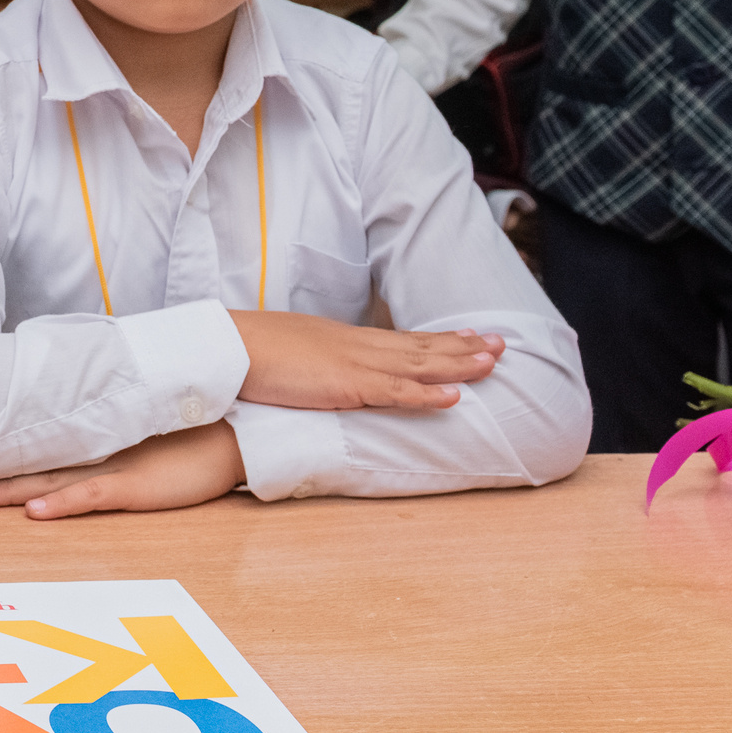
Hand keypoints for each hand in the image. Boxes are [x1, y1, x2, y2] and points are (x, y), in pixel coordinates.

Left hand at [0, 421, 243, 517]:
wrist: (230, 432)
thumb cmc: (181, 437)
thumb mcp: (131, 438)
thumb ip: (97, 440)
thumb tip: (62, 447)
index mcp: (88, 441)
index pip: (31, 450)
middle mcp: (91, 452)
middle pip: (29, 465)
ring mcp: (112, 468)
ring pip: (50, 480)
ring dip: (10, 491)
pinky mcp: (135, 486)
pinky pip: (93, 496)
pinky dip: (63, 503)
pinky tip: (36, 511)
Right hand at [229, 310, 500, 409]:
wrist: (230, 346)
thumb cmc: (251, 351)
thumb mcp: (294, 352)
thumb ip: (317, 360)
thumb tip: (324, 369)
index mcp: (345, 340)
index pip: (402, 338)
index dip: (439, 339)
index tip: (470, 335)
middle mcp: (358, 346)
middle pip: (420, 346)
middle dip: (464, 346)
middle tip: (502, 344)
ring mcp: (355, 364)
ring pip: (418, 364)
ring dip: (459, 363)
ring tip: (494, 362)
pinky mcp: (346, 385)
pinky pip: (395, 391)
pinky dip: (426, 394)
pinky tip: (454, 397)